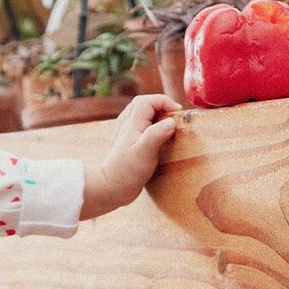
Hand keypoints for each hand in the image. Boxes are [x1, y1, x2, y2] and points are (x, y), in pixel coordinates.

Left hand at [79, 94, 179, 217]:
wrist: (111, 188)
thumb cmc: (127, 171)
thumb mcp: (145, 152)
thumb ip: (157, 134)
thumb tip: (171, 121)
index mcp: (132, 123)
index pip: (148, 101)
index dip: (164, 102)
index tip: (177, 113)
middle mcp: (127, 125)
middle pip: (143, 103)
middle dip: (161, 105)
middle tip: (174, 116)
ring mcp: (126, 133)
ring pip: (140, 113)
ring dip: (155, 113)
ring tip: (167, 123)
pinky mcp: (128, 143)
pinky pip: (139, 125)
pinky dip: (149, 123)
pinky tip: (156, 133)